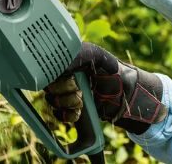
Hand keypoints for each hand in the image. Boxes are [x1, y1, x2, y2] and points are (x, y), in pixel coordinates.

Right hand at [45, 42, 166, 134]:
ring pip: (52, 101)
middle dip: (63, 91)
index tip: (71, 79)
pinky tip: (78, 112)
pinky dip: (67, 115)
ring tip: (81, 101)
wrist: (124, 95)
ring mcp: (66, 92)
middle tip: (78, 89)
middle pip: (48, 86)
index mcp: (66, 60)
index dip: (56, 77)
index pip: (47, 69)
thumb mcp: (96, 56)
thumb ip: (77, 55)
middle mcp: (63, 75)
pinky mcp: (70, 108)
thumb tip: (59, 66)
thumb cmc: (112, 71)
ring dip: (66, 103)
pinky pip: (58, 114)